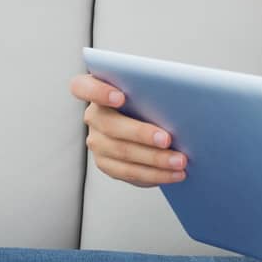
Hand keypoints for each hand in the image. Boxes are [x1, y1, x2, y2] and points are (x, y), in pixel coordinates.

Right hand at [69, 72, 186, 187]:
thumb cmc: (151, 97)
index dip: (98, 92)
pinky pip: (129, 172)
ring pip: (122, 152)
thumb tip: (178, 95)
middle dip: (141, 134)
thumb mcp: (149, 88)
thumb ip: (152, 87)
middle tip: (167, 139)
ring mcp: (97, 141)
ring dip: (155, 159)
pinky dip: (155, 174)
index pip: (82, 87)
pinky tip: (175, 173)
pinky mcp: (107, 163)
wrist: (152, 121)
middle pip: (110, 125)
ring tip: (179, 161)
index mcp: (96, 88)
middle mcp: (93, 116)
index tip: (120, 97)